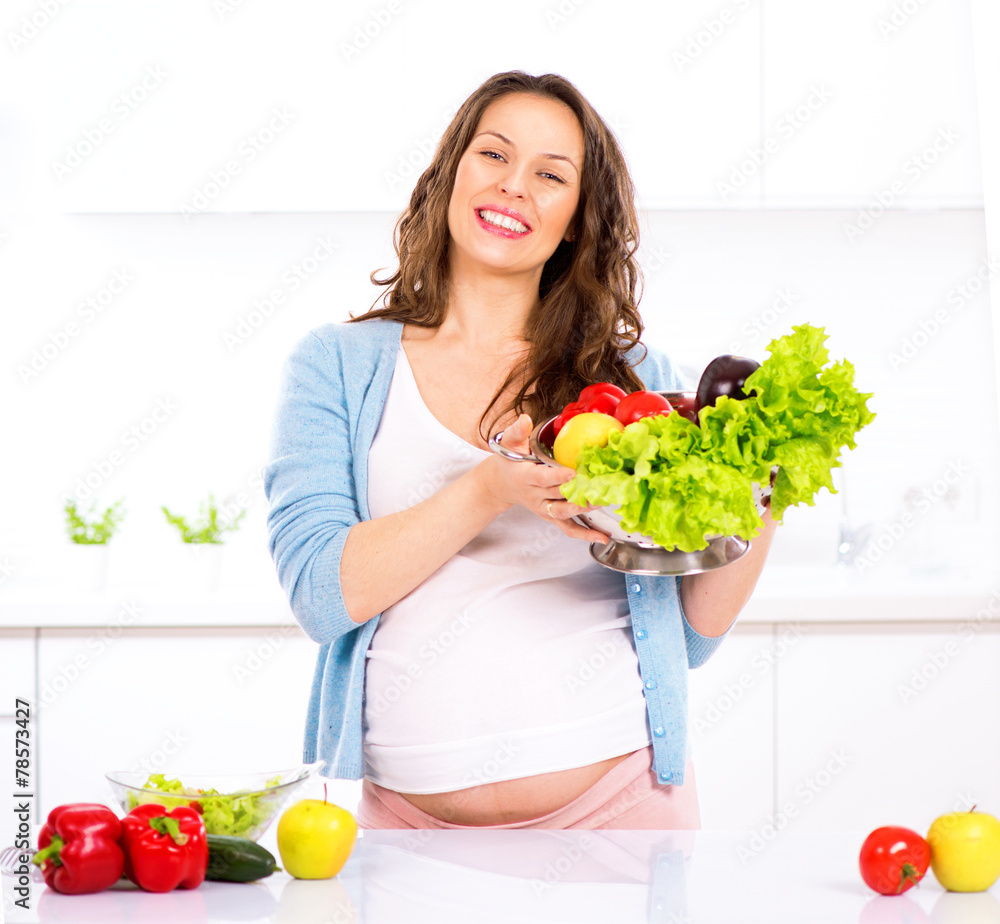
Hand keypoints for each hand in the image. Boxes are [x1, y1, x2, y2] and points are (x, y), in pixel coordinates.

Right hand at [479, 413, 609, 544]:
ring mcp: (543, 508)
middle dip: (578, 493)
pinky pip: (567, 528)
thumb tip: (526, 419)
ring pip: (563, 513)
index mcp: (524, 476)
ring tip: (601, 504)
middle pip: (557, 496)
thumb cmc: (508, 461)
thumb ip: (517, 431)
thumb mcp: (508, 443)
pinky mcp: (550, 516)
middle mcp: (534, 495)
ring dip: (583, 511)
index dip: (557, 477)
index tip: (574, 473)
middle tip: (599, 487)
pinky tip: (602, 537)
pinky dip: (584, 534)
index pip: (541, 478)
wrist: (500, 484)